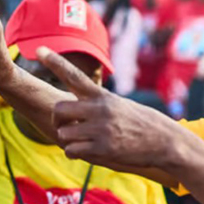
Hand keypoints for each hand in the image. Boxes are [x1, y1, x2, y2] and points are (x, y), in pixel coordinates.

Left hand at [37, 47, 181, 170]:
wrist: (165, 141)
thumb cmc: (141, 123)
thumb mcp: (120, 106)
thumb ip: (97, 105)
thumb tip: (73, 115)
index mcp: (103, 97)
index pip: (75, 76)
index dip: (55, 62)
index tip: (39, 50)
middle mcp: (100, 110)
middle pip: (59, 110)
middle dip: (57, 120)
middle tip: (65, 126)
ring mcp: (101, 130)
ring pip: (63, 134)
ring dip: (69, 140)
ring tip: (86, 141)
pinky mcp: (103, 149)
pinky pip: (72, 151)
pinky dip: (76, 153)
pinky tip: (90, 151)